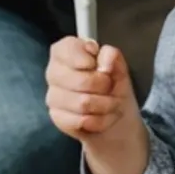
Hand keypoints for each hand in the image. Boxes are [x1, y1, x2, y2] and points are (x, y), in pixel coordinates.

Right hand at [44, 35, 140, 173]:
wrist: (116, 126)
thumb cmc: (116, 93)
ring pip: (78, 101)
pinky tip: (102, 121)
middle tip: (111, 90)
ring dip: (103, 106)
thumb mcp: (121, 73)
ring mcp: (53, 98)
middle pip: (74, 77)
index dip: (83, 55)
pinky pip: (77, 121)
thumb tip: (106, 56)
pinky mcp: (57, 119)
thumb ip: (114, 59)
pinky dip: (97, 122)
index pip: (63, 47)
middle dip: (101, 86)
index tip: (97, 62)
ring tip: (110, 107)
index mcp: (67, 56)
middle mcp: (55, 75)